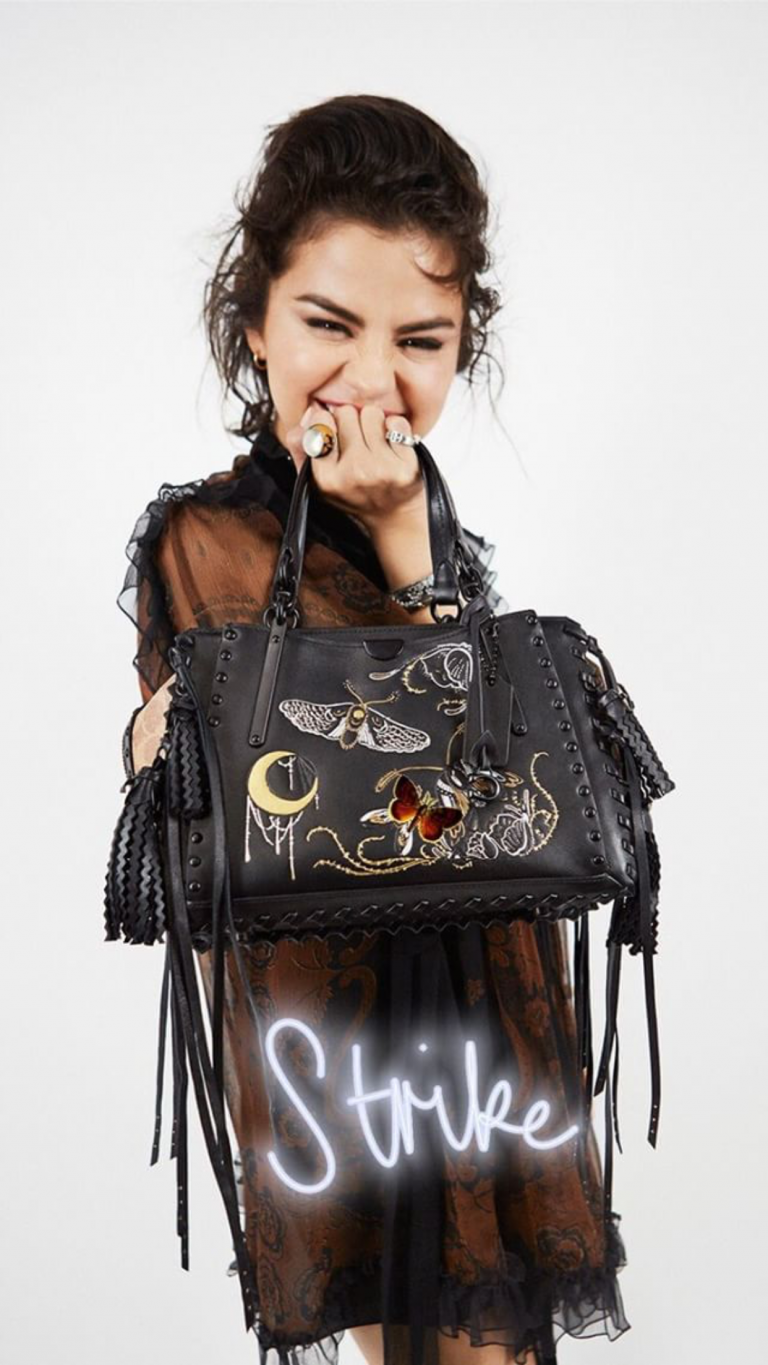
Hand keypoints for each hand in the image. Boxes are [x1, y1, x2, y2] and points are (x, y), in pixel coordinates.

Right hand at [282, 402, 424, 534]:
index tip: (335, 433)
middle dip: (351, 421)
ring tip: (374, 444)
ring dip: (373, 423)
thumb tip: (311, 410)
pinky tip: (392, 445)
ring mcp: (382, 470)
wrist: (394, 516)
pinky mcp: (406, 466)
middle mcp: (353, 474)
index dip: (328, 421)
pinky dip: (395, 428)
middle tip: (357, 441)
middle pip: (346, 412)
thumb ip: (302, 445)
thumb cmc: (355, 493)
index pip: (321, 421)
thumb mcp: (319, 477)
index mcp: (326, 478)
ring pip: (372, 413)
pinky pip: (397, 422)